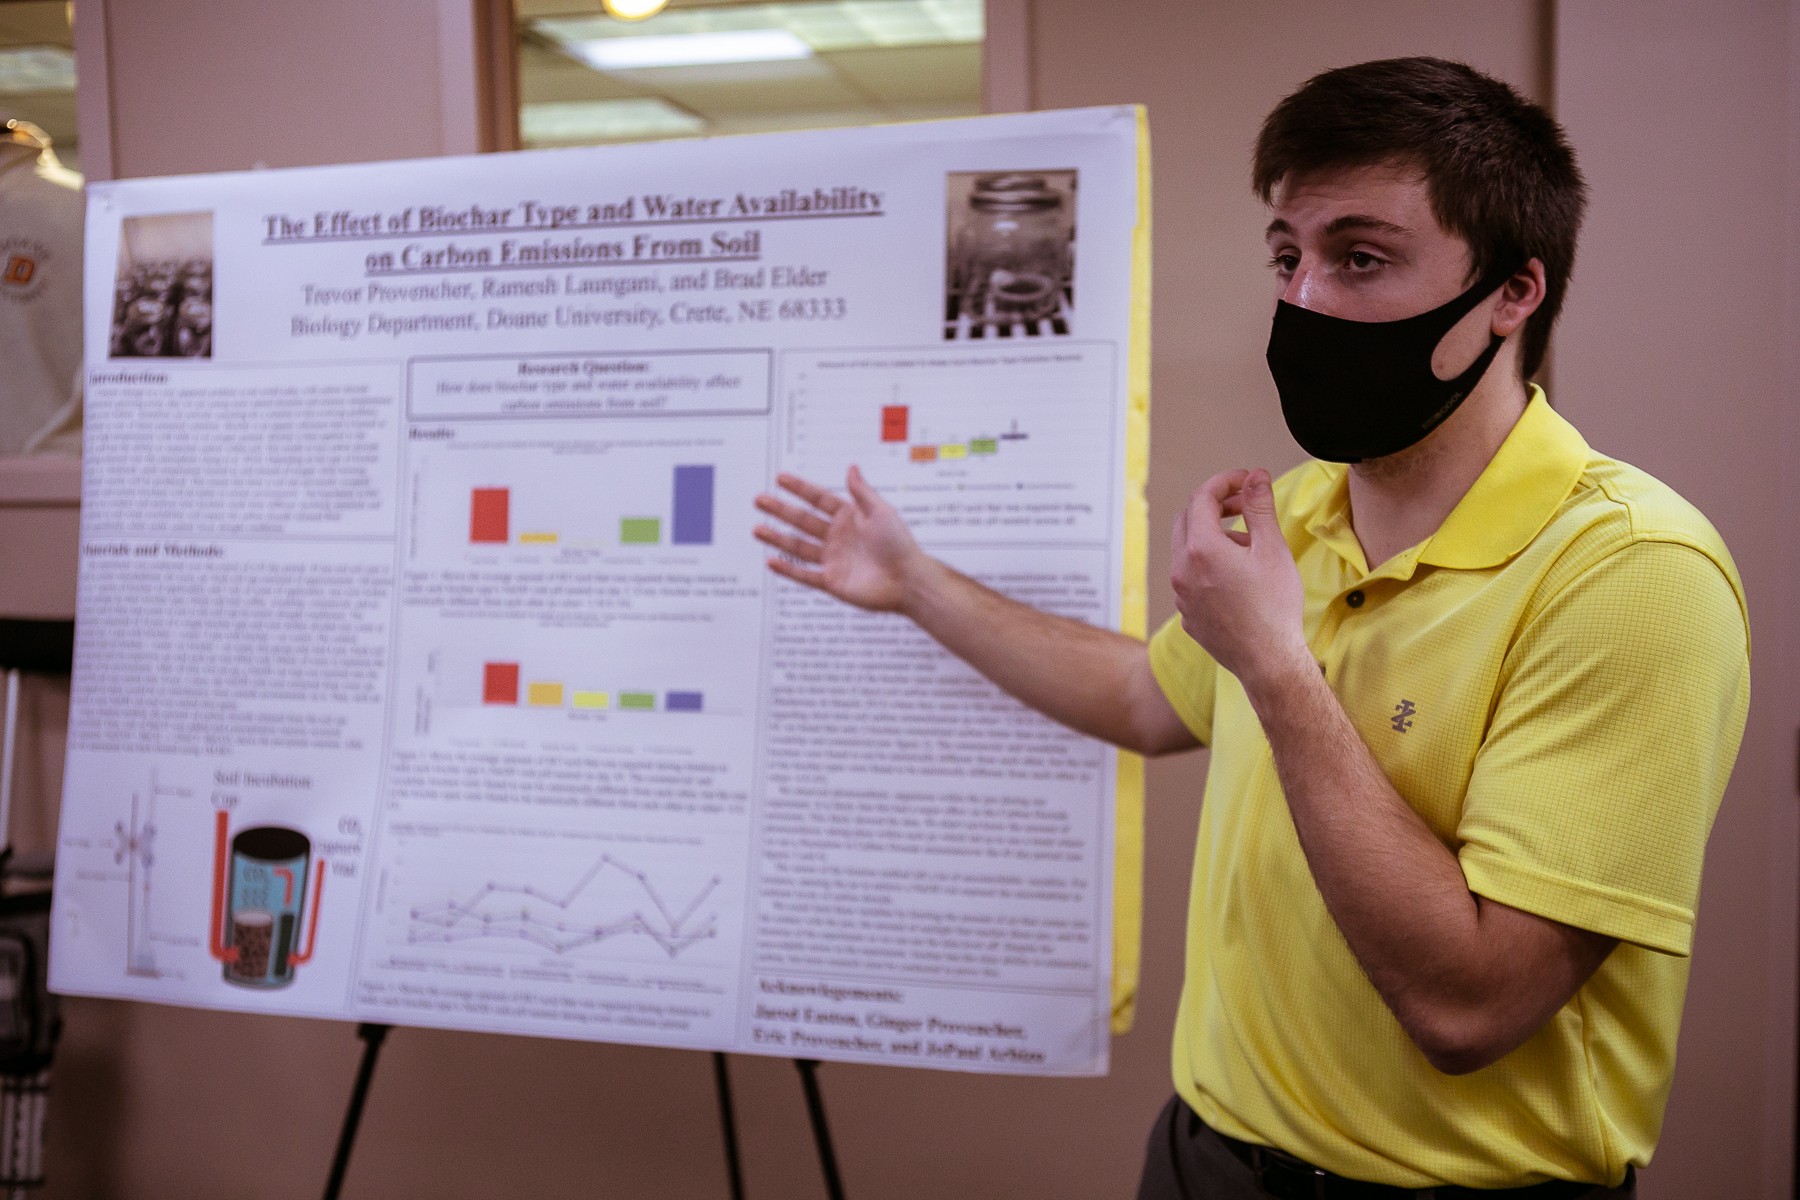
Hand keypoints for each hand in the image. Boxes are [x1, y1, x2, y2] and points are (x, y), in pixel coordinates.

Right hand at [754, 466, 924, 612]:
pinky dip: (788, 569)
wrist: (908, 580)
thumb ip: (862, 492)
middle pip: (803, 521)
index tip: (780, 478)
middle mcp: (838, 537)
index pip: (819, 499)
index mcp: (849, 518)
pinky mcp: (832, 581)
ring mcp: (833, 560)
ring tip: (757, 529)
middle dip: (780, 510)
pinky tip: (771, 561)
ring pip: (798, 547)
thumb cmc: (900, 545)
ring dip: (777, 538)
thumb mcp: (881, 511)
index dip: (800, 489)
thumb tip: (851, 467)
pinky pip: (805, 575)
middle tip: (759, 500)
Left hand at [1169, 468, 1308, 687]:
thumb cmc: (1274, 606)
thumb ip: (1259, 507)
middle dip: (1215, 506)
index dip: (1225, 482)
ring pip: (1187, 551)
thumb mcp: (1272, 549)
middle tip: (1244, 506)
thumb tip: (1255, 476)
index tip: (1246, 481)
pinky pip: (1190, 579)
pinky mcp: (1187, 615)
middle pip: (1187, 520)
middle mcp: (1181, 570)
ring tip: (1248, 547)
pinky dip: (1208, 566)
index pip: (1202, 498)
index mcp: (1200, 549)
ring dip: (1213, 538)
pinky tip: (1238, 578)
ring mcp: (1180, 595)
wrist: (1269, 662)